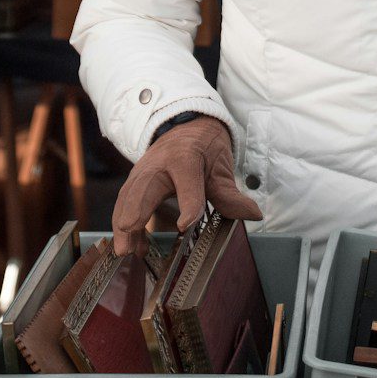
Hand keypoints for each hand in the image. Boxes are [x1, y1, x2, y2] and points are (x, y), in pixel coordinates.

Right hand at [111, 115, 261, 255]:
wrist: (185, 126)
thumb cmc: (204, 148)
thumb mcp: (220, 166)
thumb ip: (230, 194)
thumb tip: (252, 215)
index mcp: (186, 157)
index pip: (188, 183)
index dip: (188, 204)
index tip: (185, 225)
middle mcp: (159, 163)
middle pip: (145, 188)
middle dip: (136, 211)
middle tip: (129, 235)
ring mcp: (142, 171)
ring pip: (128, 198)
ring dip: (123, 224)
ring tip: (126, 251)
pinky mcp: (134, 181)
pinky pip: (124, 203)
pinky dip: (123, 224)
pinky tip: (133, 246)